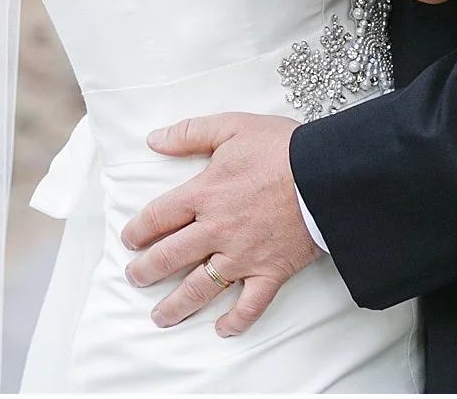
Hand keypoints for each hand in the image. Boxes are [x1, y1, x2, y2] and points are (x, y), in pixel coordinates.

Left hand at [118, 113, 320, 337]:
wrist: (327, 174)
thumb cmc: (281, 148)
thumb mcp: (231, 126)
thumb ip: (189, 133)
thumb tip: (153, 140)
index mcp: (203, 194)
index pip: (158, 217)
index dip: (138, 230)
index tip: (129, 241)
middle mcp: (216, 230)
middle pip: (171, 256)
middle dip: (147, 270)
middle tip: (134, 278)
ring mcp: (243, 255)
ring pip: (201, 287)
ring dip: (177, 304)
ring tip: (159, 316)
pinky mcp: (271, 272)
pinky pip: (250, 305)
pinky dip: (236, 321)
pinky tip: (221, 330)